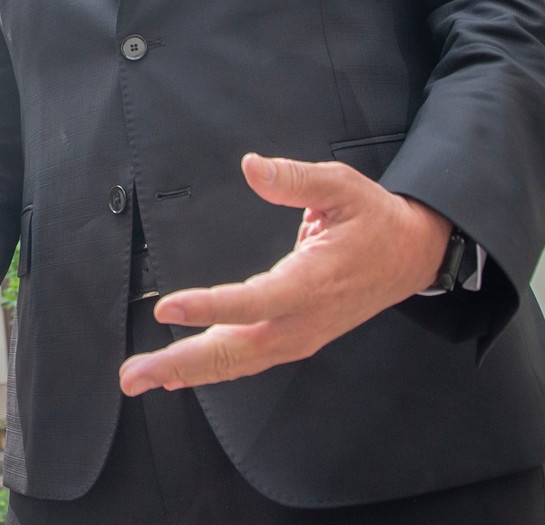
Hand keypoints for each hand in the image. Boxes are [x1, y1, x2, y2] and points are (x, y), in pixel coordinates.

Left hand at [118, 153, 450, 394]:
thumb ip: (295, 178)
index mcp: (313, 282)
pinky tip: (178, 375)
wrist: (411, 257)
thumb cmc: (373, 220)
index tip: (166, 308)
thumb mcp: (342, 186)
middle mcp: (302, 320)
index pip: (254, 301)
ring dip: (187, 371)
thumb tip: (252, 166)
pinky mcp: (294, 338)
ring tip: (140, 378)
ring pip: (237, 361)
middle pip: (236, 349)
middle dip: (181, 363)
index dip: (210, 307)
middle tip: (133, 375)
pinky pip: (247, 359)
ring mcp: (299, 335)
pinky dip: (211, 369)